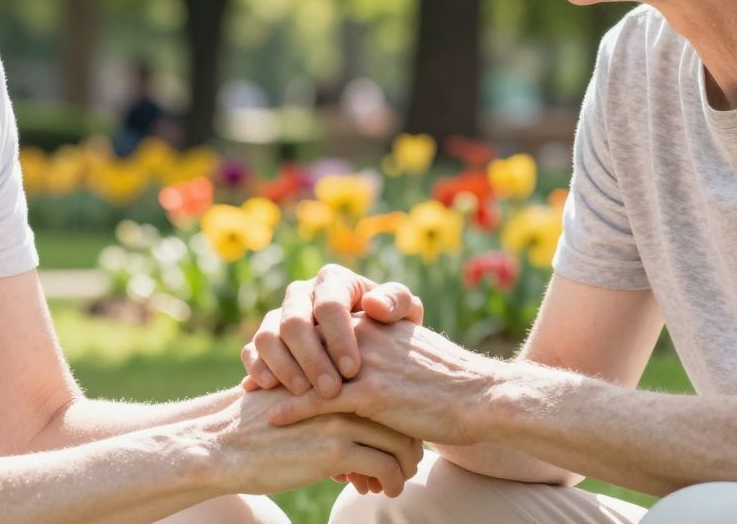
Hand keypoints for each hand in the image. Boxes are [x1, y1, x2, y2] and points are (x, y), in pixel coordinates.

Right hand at [203, 386, 423, 497]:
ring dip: (407, 465)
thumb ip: (330, 411)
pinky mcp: (336, 450)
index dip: (401, 415)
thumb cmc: (258, 427)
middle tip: (411, 461)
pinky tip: (386, 490)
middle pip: (401, 414)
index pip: (388, 388)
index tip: (404, 435)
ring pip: (401, 442)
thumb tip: (357, 447)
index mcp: (337, 371)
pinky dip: (393, 482)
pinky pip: (386, 468)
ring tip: (401, 479)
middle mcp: (344, 388)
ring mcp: (342, 417)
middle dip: (412, 442)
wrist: (224, 444)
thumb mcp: (299, 406)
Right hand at [242, 264, 423, 397]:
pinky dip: (257, 369)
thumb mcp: (404, 315)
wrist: (371, 350)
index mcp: (334, 281)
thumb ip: (398, 303)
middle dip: (311, 357)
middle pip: (294, 320)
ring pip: (267, 335)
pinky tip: (271, 390)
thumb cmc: (390, 330)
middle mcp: (301, 293)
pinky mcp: (263, 341)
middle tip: (330, 390)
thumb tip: (373, 304)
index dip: (338, 337)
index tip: (354, 370)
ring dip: (283, 366)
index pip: (329, 304)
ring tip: (304, 394)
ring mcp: (278, 316)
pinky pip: (252, 351)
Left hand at [264, 317, 496, 447]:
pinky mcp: (371, 392)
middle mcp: (366, 332)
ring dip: (278, 381)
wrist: (480, 397)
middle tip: (255, 375)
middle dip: (277, 356)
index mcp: (374, 319)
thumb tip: (364, 351)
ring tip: (257, 394)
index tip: (270, 351)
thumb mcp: (409, 348)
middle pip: (305, 337)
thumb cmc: (448, 380)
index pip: (320, 319)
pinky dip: (294, 408)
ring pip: (306, 366)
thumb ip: (381, 343)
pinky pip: (320, 399)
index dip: (292, 336)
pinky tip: (275, 417)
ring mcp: (366, 361)